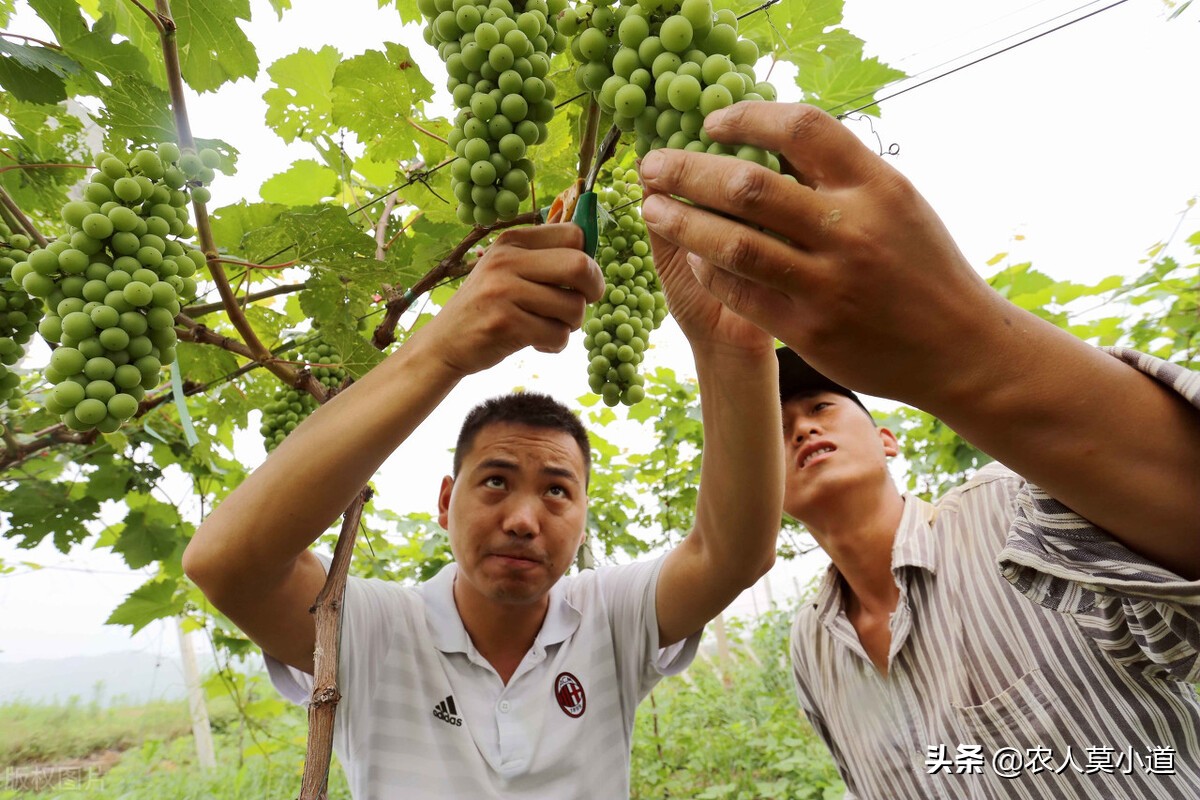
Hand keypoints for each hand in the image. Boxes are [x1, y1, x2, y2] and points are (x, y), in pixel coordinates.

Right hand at [420, 224, 604, 377]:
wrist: (444, 342)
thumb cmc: (487, 306)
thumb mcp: (506, 270)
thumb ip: (543, 260)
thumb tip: (593, 259)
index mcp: (512, 241)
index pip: (574, 234)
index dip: (589, 259)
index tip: (582, 280)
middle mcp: (506, 260)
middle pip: (581, 266)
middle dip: (593, 290)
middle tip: (580, 305)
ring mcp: (504, 292)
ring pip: (574, 307)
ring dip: (571, 324)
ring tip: (549, 326)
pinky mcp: (505, 324)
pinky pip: (558, 335)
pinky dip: (555, 344)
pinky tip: (537, 342)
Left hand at [637, 102, 1005, 405]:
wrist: (959, 348)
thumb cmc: (922, 268)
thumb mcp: (897, 204)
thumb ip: (840, 176)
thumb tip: (768, 141)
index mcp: (876, 185)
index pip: (800, 127)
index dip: (746, 117)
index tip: (711, 121)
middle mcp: (851, 229)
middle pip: (749, 185)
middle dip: (688, 171)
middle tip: (652, 165)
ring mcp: (829, 283)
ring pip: (734, 244)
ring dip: (683, 223)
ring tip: (653, 209)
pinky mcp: (811, 329)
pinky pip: (741, 293)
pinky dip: (709, 271)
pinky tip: (692, 257)